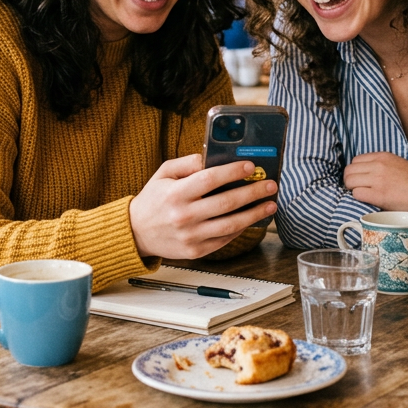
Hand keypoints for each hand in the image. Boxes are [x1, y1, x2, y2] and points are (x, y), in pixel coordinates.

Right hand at [129, 155, 276, 259]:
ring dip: (254, 214)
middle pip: (226, 203)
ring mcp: (191, 236)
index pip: (210, 179)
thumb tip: (212, 157)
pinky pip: (224, 239)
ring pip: (231, 225)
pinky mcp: (196, 250)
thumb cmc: (153, 199)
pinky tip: (252, 218)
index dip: (232, 172)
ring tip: (270, 204)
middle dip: (253, 193)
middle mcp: (184, 215)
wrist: (136, 232)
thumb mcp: (163, 174)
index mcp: (176, 193)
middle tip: (270, 185)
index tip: (250, 166)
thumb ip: (187, 163)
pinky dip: (241, 229)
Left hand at [343, 152, 407, 212]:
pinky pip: (356, 194)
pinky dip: (359, 199)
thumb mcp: (398, 165)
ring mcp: (378, 179)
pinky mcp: (379, 194)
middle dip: (350, 182)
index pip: (355, 161)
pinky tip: (369, 202)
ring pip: (349, 182)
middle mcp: (379, 165)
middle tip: (359, 191)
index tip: (361, 181)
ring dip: (353, 190)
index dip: (356, 172)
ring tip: (364, 197)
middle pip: (349, 171)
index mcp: (383, 156)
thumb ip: (381, 166)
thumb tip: (364, 175)